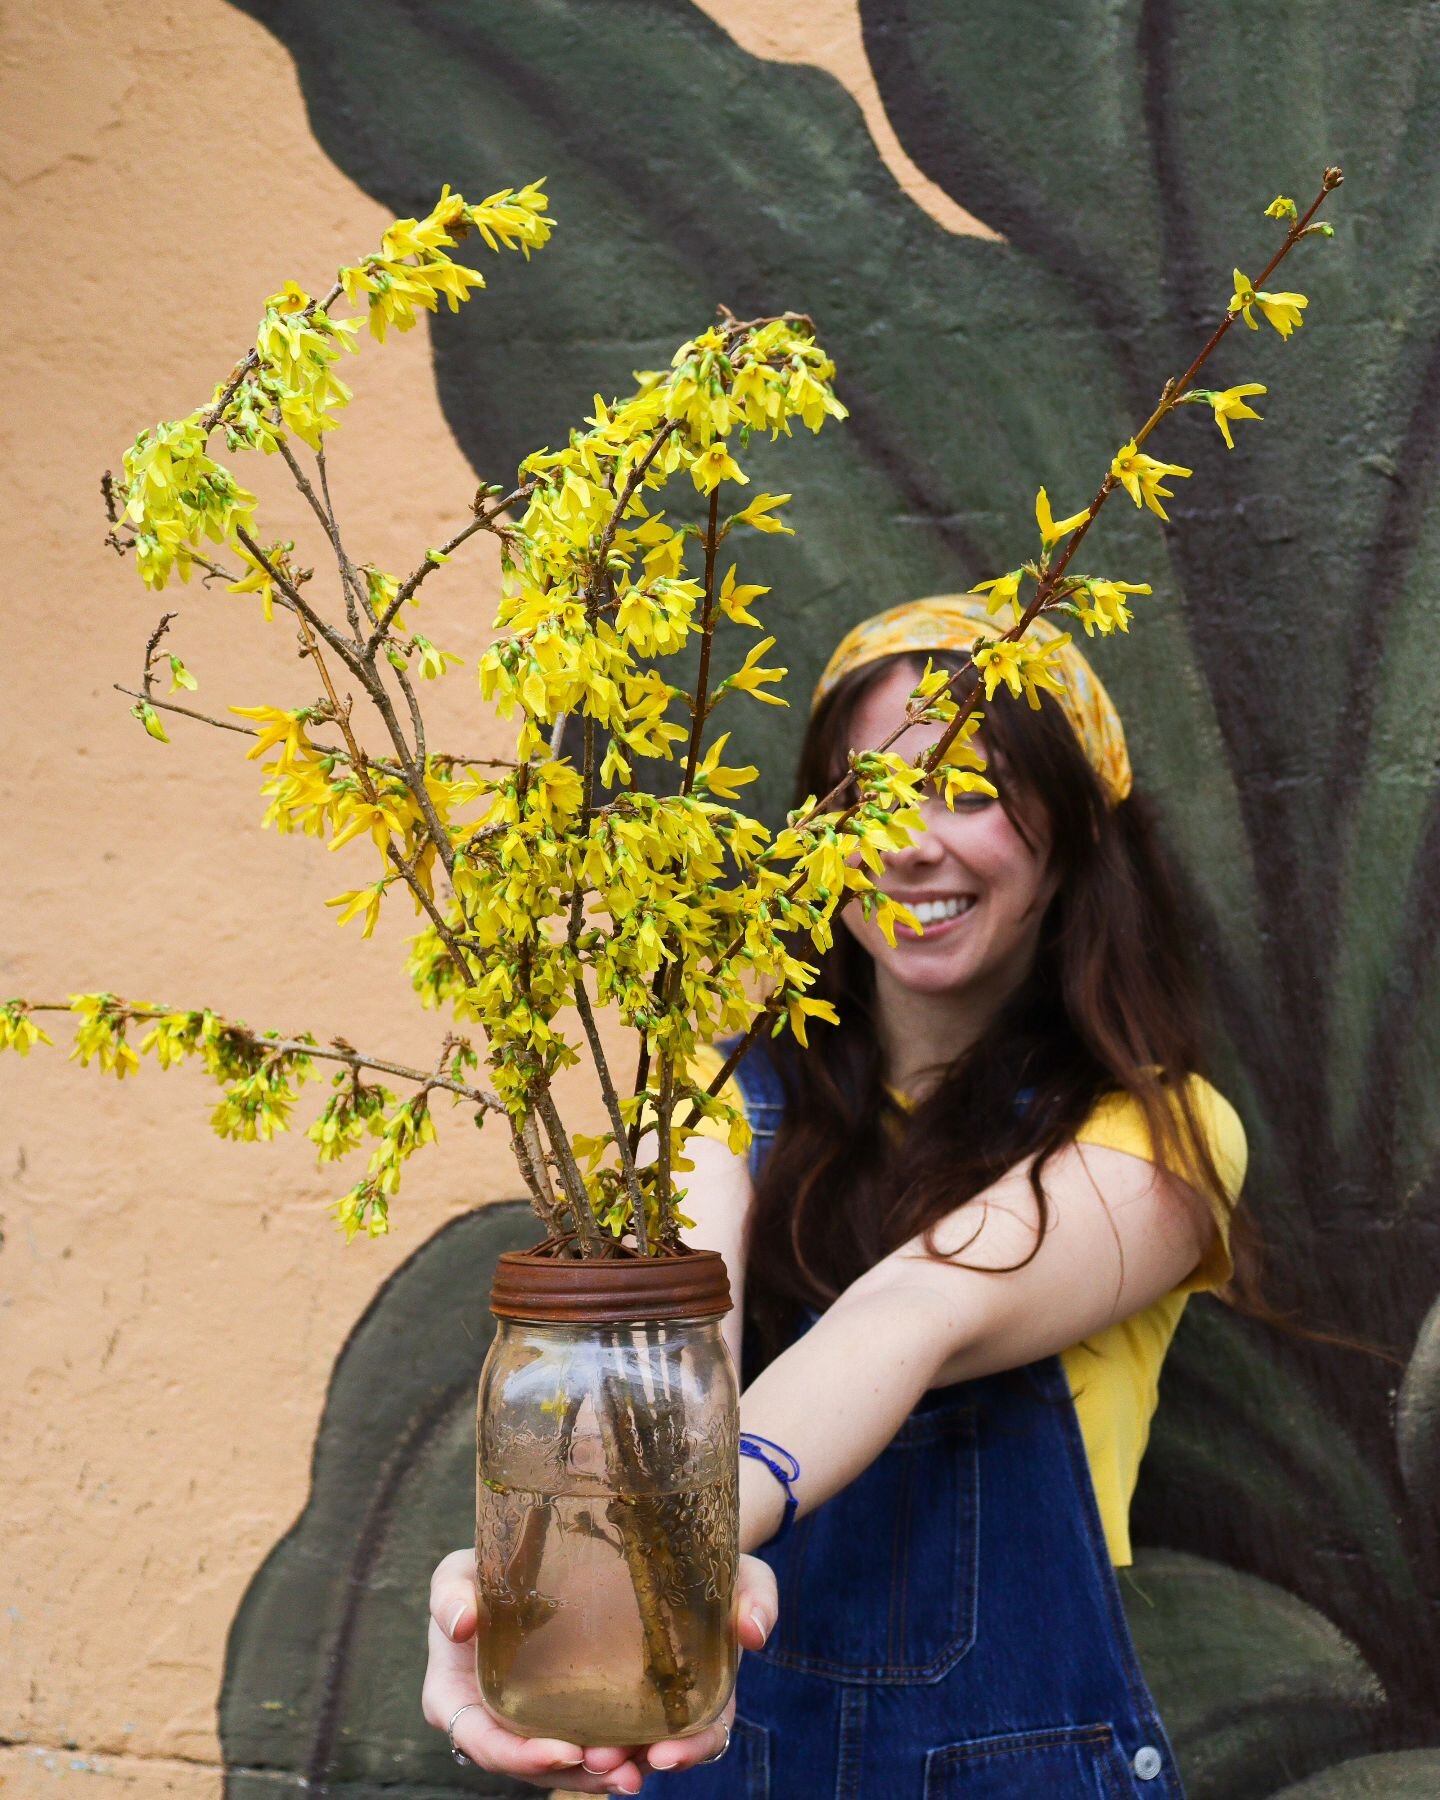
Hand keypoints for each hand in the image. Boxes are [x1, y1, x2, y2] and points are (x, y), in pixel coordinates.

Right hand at [423, 1546, 777, 1793]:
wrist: (510, 1573)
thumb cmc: (476, 1577)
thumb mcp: (456, 1575)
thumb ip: (450, 1594)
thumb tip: (460, 1621)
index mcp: (454, 1701)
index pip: (484, 1743)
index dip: (519, 1755)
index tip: (562, 1750)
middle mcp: (489, 1726)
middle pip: (528, 1766)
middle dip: (571, 1773)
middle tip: (615, 1765)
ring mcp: (523, 1728)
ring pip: (560, 1767)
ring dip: (597, 1775)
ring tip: (635, 1770)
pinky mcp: (556, 1719)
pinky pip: (581, 1747)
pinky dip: (609, 1758)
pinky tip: (643, 1759)